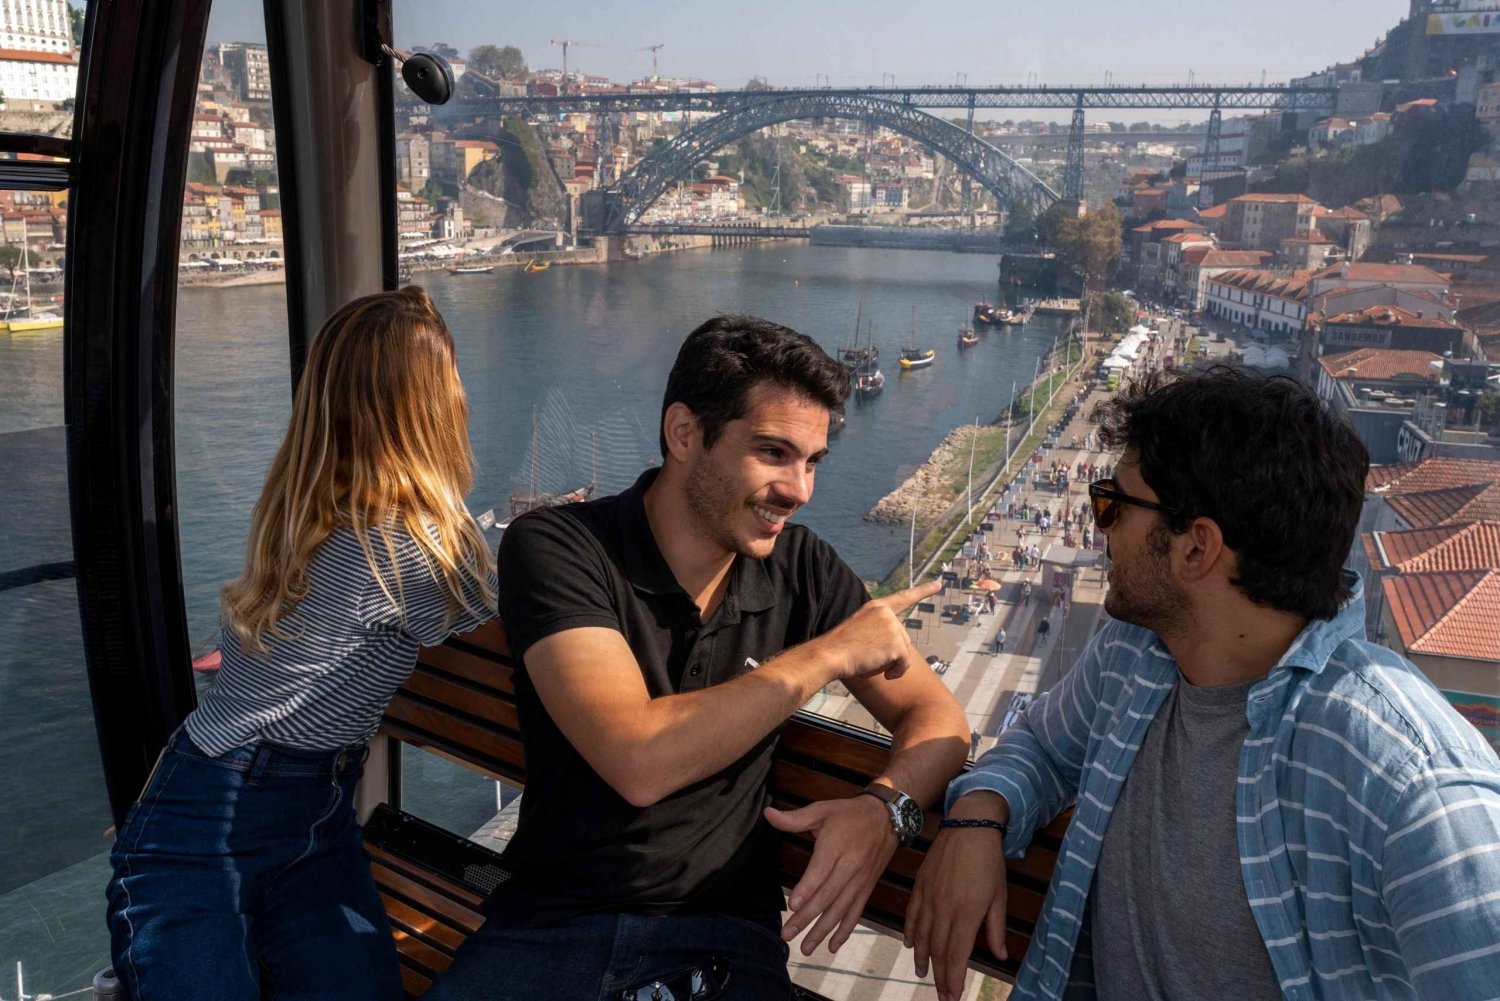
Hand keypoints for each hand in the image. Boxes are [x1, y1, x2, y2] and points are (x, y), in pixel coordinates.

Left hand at [765, 795, 897, 955]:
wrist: (887, 817)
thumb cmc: (848, 813)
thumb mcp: (822, 809)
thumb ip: (794, 818)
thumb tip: (768, 814)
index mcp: (836, 846)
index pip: (820, 871)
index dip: (806, 889)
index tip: (792, 905)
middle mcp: (850, 867)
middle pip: (827, 896)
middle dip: (806, 917)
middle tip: (788, 934)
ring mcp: (860, 880)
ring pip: (840, 909)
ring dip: (823, 930)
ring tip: (806, 947)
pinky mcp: (867, 888)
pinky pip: (856, 912)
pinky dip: (845, 930)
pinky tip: (832, 946)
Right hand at [815, 580, 942, 682]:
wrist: (831, 654)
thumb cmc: (841, 648)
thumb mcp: (860, 630)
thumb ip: (879, 630)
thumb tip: (898, 647)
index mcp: (876, 607)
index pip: (903, 598)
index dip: (922, 591)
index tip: (938, 584)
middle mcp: (886, 613)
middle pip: (903, 638)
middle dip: (892, 652)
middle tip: (870, 658)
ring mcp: (892, 627)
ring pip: (904, 651)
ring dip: (893, 663)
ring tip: (872, 664)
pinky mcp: (896, 643)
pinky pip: (905, 663)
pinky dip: (897, 672)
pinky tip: (885, 675)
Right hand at [906, 796, 1008, 1000]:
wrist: (969, 826)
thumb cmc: (989, 862)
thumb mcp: (999, 896)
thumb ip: (995, 928)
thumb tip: (1000, 955)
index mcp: (967, 913)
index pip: (957, 955)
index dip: (954, 979)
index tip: (953, 997)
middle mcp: (944, 908)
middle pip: (938, 951)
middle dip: (940, 977)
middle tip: (942, 996)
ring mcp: (929, 897)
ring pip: (922, 937)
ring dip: (924, 959)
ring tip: (924, 975)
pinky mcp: (920, 886)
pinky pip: (912, 916)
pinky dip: (911, 934)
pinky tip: (912, 946)